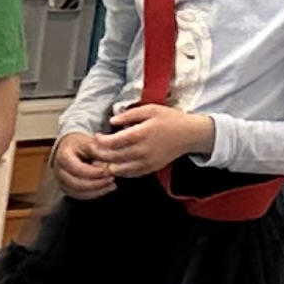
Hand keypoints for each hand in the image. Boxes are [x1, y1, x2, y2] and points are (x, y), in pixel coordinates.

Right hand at [50, 131, 119, 199]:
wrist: (70, 148)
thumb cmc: (81, 145)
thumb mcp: (89, 142)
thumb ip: (98, 152)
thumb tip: (107, 163)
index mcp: (63, 156)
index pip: (76, 168)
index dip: (92, 172)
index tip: (107, 171)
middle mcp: (59, 171)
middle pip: (75, 183)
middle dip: (95, 184)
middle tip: (111, 179)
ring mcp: (61, 181)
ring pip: (77, 192)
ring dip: (96, 191)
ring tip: (111, 185)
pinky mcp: (67, 189)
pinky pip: (79, 196)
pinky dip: (94, 194)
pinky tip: (106, 189)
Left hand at [83, 103, 211, 177]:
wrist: (190, 134)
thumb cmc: (170, 119)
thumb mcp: (151, 109)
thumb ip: (130, 114)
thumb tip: (111, 121)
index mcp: (142, 134)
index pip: (114, 142)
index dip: (100, 141)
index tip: (96, 137)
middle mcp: (143, 150)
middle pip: (113, 158)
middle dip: (99, 154)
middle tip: (93, 148)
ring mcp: (147, 162)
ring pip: (118, 169)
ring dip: (106, 165)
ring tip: (101, 158)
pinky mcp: (150, 169)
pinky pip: (129, 174)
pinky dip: (119, 171)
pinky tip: (114, 164)